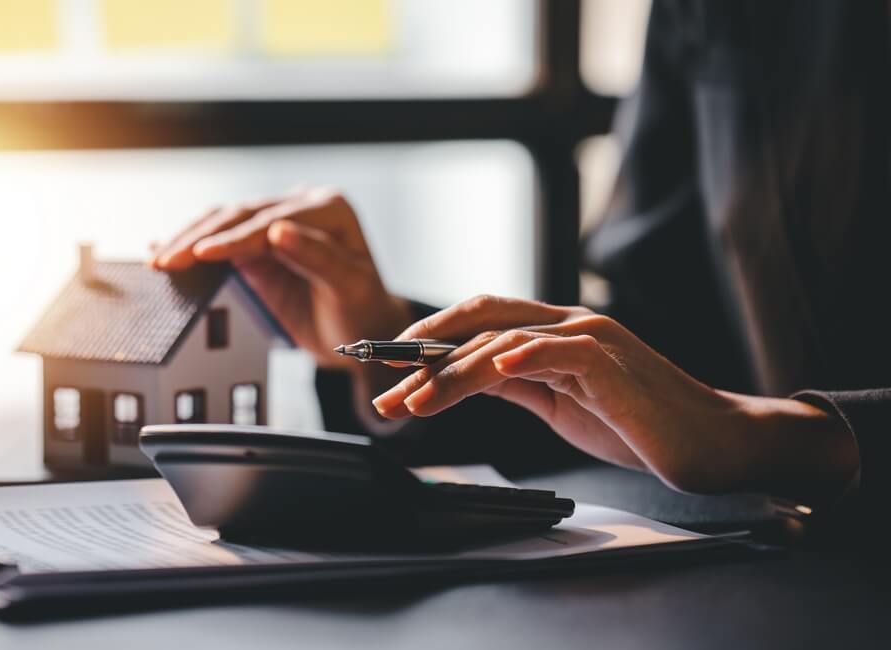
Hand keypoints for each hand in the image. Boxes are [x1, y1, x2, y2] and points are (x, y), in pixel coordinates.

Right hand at [150, 187, 412, 369]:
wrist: (361, 330)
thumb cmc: (363, 310)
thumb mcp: (350, 287)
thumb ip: (318, 257)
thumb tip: (278, 230)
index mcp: (330, 208)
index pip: (272, 220)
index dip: (234, 237)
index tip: (202, 253)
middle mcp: (301, 206)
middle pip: (241, 215)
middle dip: (199, 238)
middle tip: (167, 260)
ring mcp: (275, 222)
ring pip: (223, 223)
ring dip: (188, 240)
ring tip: (158, 260)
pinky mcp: (257, 244)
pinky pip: (219, 239)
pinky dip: (192, 246)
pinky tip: (160, 247)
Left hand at [371, 295, 858, 503]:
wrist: (712, 443)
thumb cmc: (638, 424)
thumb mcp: (559, 402)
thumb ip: (516, 383)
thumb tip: (465, 377)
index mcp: (552, 331)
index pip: (476, 321)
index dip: (427, 339)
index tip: (385, 367)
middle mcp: (566, 324)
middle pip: (478, 324)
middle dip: (422, 357)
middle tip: (383, 391)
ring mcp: (590, 338)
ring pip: (505, 339)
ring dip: (452, 371)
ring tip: (414, 399)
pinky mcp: (613, 362)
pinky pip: (559, 350)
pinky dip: (524, 354)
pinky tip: (492, 366)